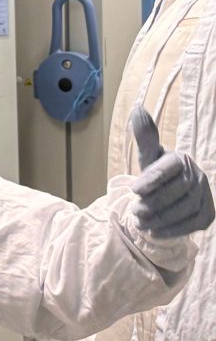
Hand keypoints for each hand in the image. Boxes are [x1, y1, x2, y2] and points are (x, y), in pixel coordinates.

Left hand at [129, 104, 214, 238]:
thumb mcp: (149, 156)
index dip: (152, 179)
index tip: (133, 189)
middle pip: (177, 191)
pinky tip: (154, 232)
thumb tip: (137, 108)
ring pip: (185, 209)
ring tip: (140, 222)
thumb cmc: (157, 172)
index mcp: (182, 160)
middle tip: (135, 211)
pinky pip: (192, 224)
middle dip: (154, 203)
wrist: (171, 193)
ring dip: (161, 218)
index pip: (169, 169)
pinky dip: (172, 230)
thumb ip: (144, 137)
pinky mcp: (207, 215)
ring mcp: (205, 196)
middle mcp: (198, 176)